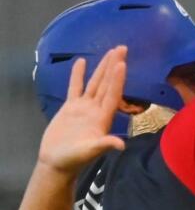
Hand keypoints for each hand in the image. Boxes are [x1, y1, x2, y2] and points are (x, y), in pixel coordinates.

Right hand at [37, 48, 126, 175]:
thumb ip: (104, 145)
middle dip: (114, 66)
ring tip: (110, 51)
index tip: (122, 63)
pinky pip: (76, 87)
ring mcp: (84, 107)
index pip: (112, 94)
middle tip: (122, 48)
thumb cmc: (74, 159)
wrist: (58, 161)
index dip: (117, 79)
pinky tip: (81, 62)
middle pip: (107, 83)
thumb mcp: (90, 151)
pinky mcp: (71, 107)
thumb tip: (121, 145)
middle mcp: (96, 109)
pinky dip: (78, 75)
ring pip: (95, 83)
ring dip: (102, 67)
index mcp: (103, 118)